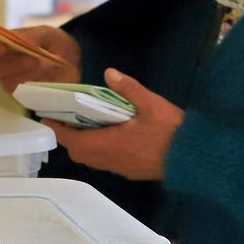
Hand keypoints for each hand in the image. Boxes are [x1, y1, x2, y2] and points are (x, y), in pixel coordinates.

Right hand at [0, 26, 80, 92]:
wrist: (71, 60)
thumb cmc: (52, 43)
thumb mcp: (45, 33)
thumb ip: (32, 36)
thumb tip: (21, 42)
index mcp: (2, 45)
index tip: (3, 48)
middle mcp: (1, 66)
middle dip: (9, 64)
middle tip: (32, 59)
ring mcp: (11, 83)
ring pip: (7, 84)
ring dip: (26, 75)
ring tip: (45, 66)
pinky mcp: (23, 97)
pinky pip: (23, 96)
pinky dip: (36, 87)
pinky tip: (48, 79)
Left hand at [46, 68, 183, 180]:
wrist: (195, 159)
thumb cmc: (171, 132)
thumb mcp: (151, 104)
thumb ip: (128, 89)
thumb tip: (108, 72)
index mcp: (109, 143)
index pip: (72, 140)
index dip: (57, 130)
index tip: (47, 118)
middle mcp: (110, 159)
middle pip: (79, 152)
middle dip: (69, 137)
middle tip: (67, 117)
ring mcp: (120, 167)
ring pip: (92, 159)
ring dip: (84, 144)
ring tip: (86, 123)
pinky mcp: (130, 171)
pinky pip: (106, 162)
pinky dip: (99, 149)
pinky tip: (109, 135)